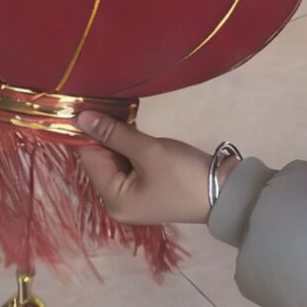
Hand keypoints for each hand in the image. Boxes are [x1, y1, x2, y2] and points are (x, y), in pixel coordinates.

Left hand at [76, 113, 239, 226]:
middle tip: (111, 104)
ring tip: (123, 113)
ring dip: (119, 139)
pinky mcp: (146, 190)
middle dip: (105, 135)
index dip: (88, 131)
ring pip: (116, 161)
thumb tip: (80, 117)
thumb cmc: (184, 174)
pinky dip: (130, 148)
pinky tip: (135, 130)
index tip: (91, 103)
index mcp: (112, 199)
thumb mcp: (148, 150)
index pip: (89, 159)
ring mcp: (132, 198)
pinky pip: (129, 166)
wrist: (226, 193)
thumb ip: (113, 133)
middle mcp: (116, 203)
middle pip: (101, 161)